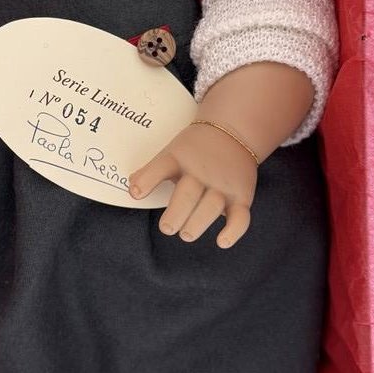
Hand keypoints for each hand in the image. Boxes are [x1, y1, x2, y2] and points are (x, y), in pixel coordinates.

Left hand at [127, 122, 258, 247]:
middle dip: (175, 214)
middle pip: (187, 194)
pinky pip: (240, 217)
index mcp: (179, 158)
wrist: (234, 130)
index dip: (147, 179)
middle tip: (167, 227)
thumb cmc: (196, 148)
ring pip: (211, 207)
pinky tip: (222, 241)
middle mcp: (201, 172)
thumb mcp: (172, 151)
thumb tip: (132, 185)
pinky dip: (233, 231)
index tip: (136, 193)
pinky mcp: (241, 196)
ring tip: (186, 234)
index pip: (161, 167)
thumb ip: (153, 170)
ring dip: (197, 224)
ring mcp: (222, 185)